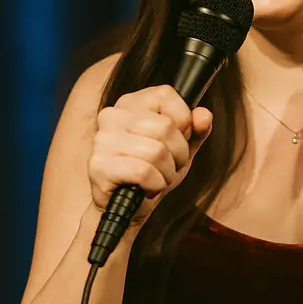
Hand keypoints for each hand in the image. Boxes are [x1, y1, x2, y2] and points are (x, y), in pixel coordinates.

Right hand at [88, 85, 212, 230]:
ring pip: (156, 151)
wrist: (128, 209)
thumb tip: (204, 115)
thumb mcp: (181, 148)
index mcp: (130, 103)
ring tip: (158, 178)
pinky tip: (147, 188)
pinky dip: (155, 185)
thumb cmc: (153, 172)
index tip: (180, 139)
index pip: (165, 94)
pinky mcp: (98, 166)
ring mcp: (102, 140)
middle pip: (165, 127)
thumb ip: (195, 130)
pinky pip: (143, 172)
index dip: (183, 121)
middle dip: (178, 153)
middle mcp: (112, 115)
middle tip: (169, 166)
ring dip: (167, 172)